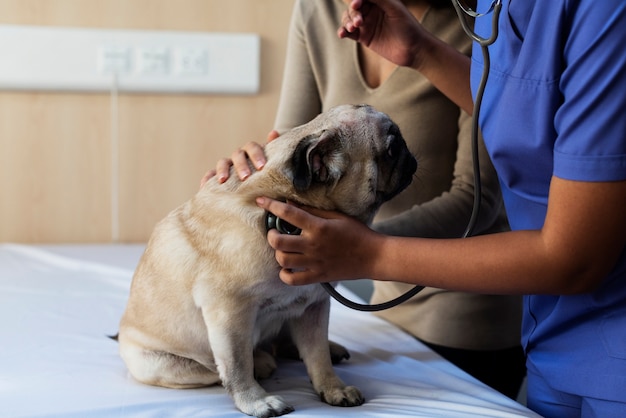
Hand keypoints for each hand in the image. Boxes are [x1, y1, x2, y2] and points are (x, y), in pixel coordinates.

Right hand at [199, 130, 278, 187]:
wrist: (258, 188)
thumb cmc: (266, 174)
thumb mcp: (272, 164)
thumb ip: (274, 150)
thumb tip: (273, 132)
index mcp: (252, 152)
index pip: (252, 147)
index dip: (256, 155)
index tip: (262, 167)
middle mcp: (239, 156)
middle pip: (237, 155)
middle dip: (241, 165)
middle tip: (246, 177)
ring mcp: (228, 165)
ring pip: (223, 162)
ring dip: (222, 170)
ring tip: (223, 180)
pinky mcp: (218, 175)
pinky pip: (210, 174)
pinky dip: (207, 178)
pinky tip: (204, 186)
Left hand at [255, 197, 382, 285]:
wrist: (373, 257)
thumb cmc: (356, 233)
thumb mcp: (336, 216)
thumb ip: (312, 210)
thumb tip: (289, 202)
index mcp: (318, 227)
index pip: (288, 213)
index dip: (271, 205)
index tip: (261, 201)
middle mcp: (313, 245)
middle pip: (278, 241)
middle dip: (270, 234)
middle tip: (274, 231)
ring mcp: (314, 262)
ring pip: (282, 260)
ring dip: (278, 253)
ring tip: (282, 248)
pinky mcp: (318, 276)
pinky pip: (292, 279)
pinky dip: (285, 274)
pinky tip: (288, 266)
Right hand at [337, 0, 424, 68]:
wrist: (413, 50)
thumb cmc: (408, 27)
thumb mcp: (394, 9)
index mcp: (380, 1)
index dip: (357, 0)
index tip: (356, 5)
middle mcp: (372, 11)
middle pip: (354, 7)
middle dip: (353, 13)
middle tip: (358, 22)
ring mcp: (367, 24)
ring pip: (349, 18)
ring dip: (346, 21)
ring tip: (352, 28)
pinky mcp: (364, 37)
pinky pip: (349, 33)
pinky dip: (343, 32)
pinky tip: (342, 34)